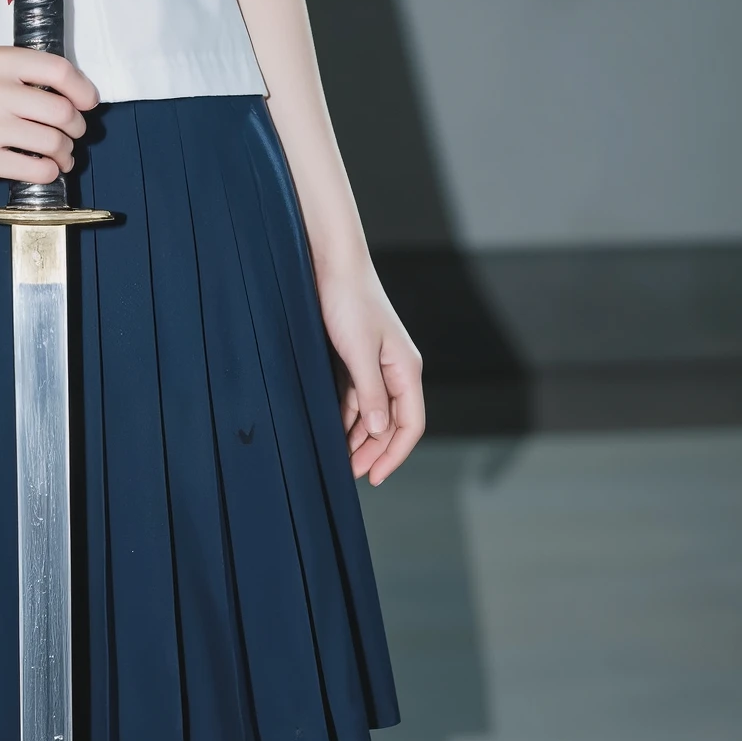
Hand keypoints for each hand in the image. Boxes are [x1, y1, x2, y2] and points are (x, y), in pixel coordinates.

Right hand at [0, 45, 98, 184]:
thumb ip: (35, 76)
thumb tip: (84, 100)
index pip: (58, 71)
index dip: (83, 90)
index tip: (88, 103)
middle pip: (61, 112)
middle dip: (77, 126)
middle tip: (72, 132)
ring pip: (51, 143)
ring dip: (66, 152)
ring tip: (61, 153)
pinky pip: (34, 170)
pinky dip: (50, 171)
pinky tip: (47, 168)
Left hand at [316, 266, 423, 486]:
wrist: (331, 263)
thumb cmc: (348, 301)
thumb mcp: (360, 351)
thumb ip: (372, 392)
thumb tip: (381, 429)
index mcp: (406, 369)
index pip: (411, 424)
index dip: (394, 454)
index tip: (374, 477)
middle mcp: (395, 371)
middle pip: (391, 423)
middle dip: (373, 451)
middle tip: (348, 474)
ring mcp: (375, 366)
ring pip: (372, 414)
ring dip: (357, 437)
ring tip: (336, 458)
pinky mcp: (354, 359)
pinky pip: (355, 398)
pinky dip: (345, 417)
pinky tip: (330, 430)